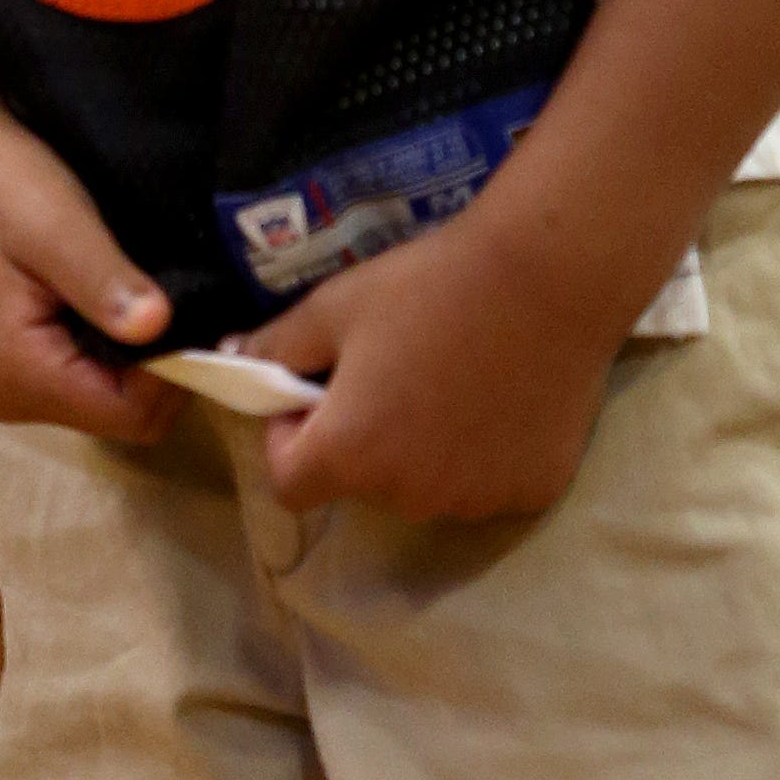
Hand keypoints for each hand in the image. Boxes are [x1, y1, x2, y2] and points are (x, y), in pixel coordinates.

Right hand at [0, 58, 179, 448]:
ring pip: (109, 395)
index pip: (131, 414)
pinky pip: (86, 373)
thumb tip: (159, 327)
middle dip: (163, 366)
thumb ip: (103, 282)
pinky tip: (122, 296)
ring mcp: (8, 381)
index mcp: (17, 375)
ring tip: (152, 290)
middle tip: (184, 296)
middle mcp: (9, 396)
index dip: (177, 372)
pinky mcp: (13, 359)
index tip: (201, 312)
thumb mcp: (56, 223)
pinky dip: (116, 344)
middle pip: (122, 413)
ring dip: (141, 354)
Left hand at [240, 199, 629, 520]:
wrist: (547, 279)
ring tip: (450, 379)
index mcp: (350, 456)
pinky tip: (500, 397)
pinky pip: (486, 482)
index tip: (316, 392)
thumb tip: (232, 358)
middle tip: (390, 372)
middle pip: (362, 482)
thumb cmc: (429, 288)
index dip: (289, 439)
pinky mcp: (530, 492)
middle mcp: (408, 497)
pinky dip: (482, 453)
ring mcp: (475, 500)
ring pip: (426, 486)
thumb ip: (277, 344)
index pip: (289, 485)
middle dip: (361, 437)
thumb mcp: (336, 307)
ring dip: (422, 449)